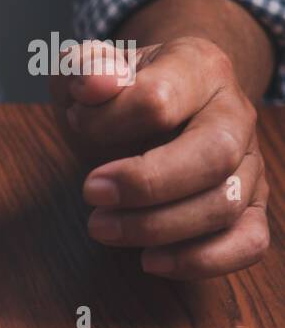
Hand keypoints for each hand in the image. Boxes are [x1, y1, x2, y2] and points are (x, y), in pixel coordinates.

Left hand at [52, 36, 268, 279]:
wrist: (155, 103)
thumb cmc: (118, 90)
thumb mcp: (90, 67)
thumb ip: (84, 67)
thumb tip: (94, 85)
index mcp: (198, 67)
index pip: (160, 99)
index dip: (109, 121)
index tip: (77, 123)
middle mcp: (235, 114)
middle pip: (213, 155)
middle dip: (145, 184)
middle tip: (89, 193)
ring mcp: (249, 163)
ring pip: (225, 204)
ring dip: (157, 227)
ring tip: (101, 227)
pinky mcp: (249, 205)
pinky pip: (249, 241)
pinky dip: (202, 260)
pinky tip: (151, 260)